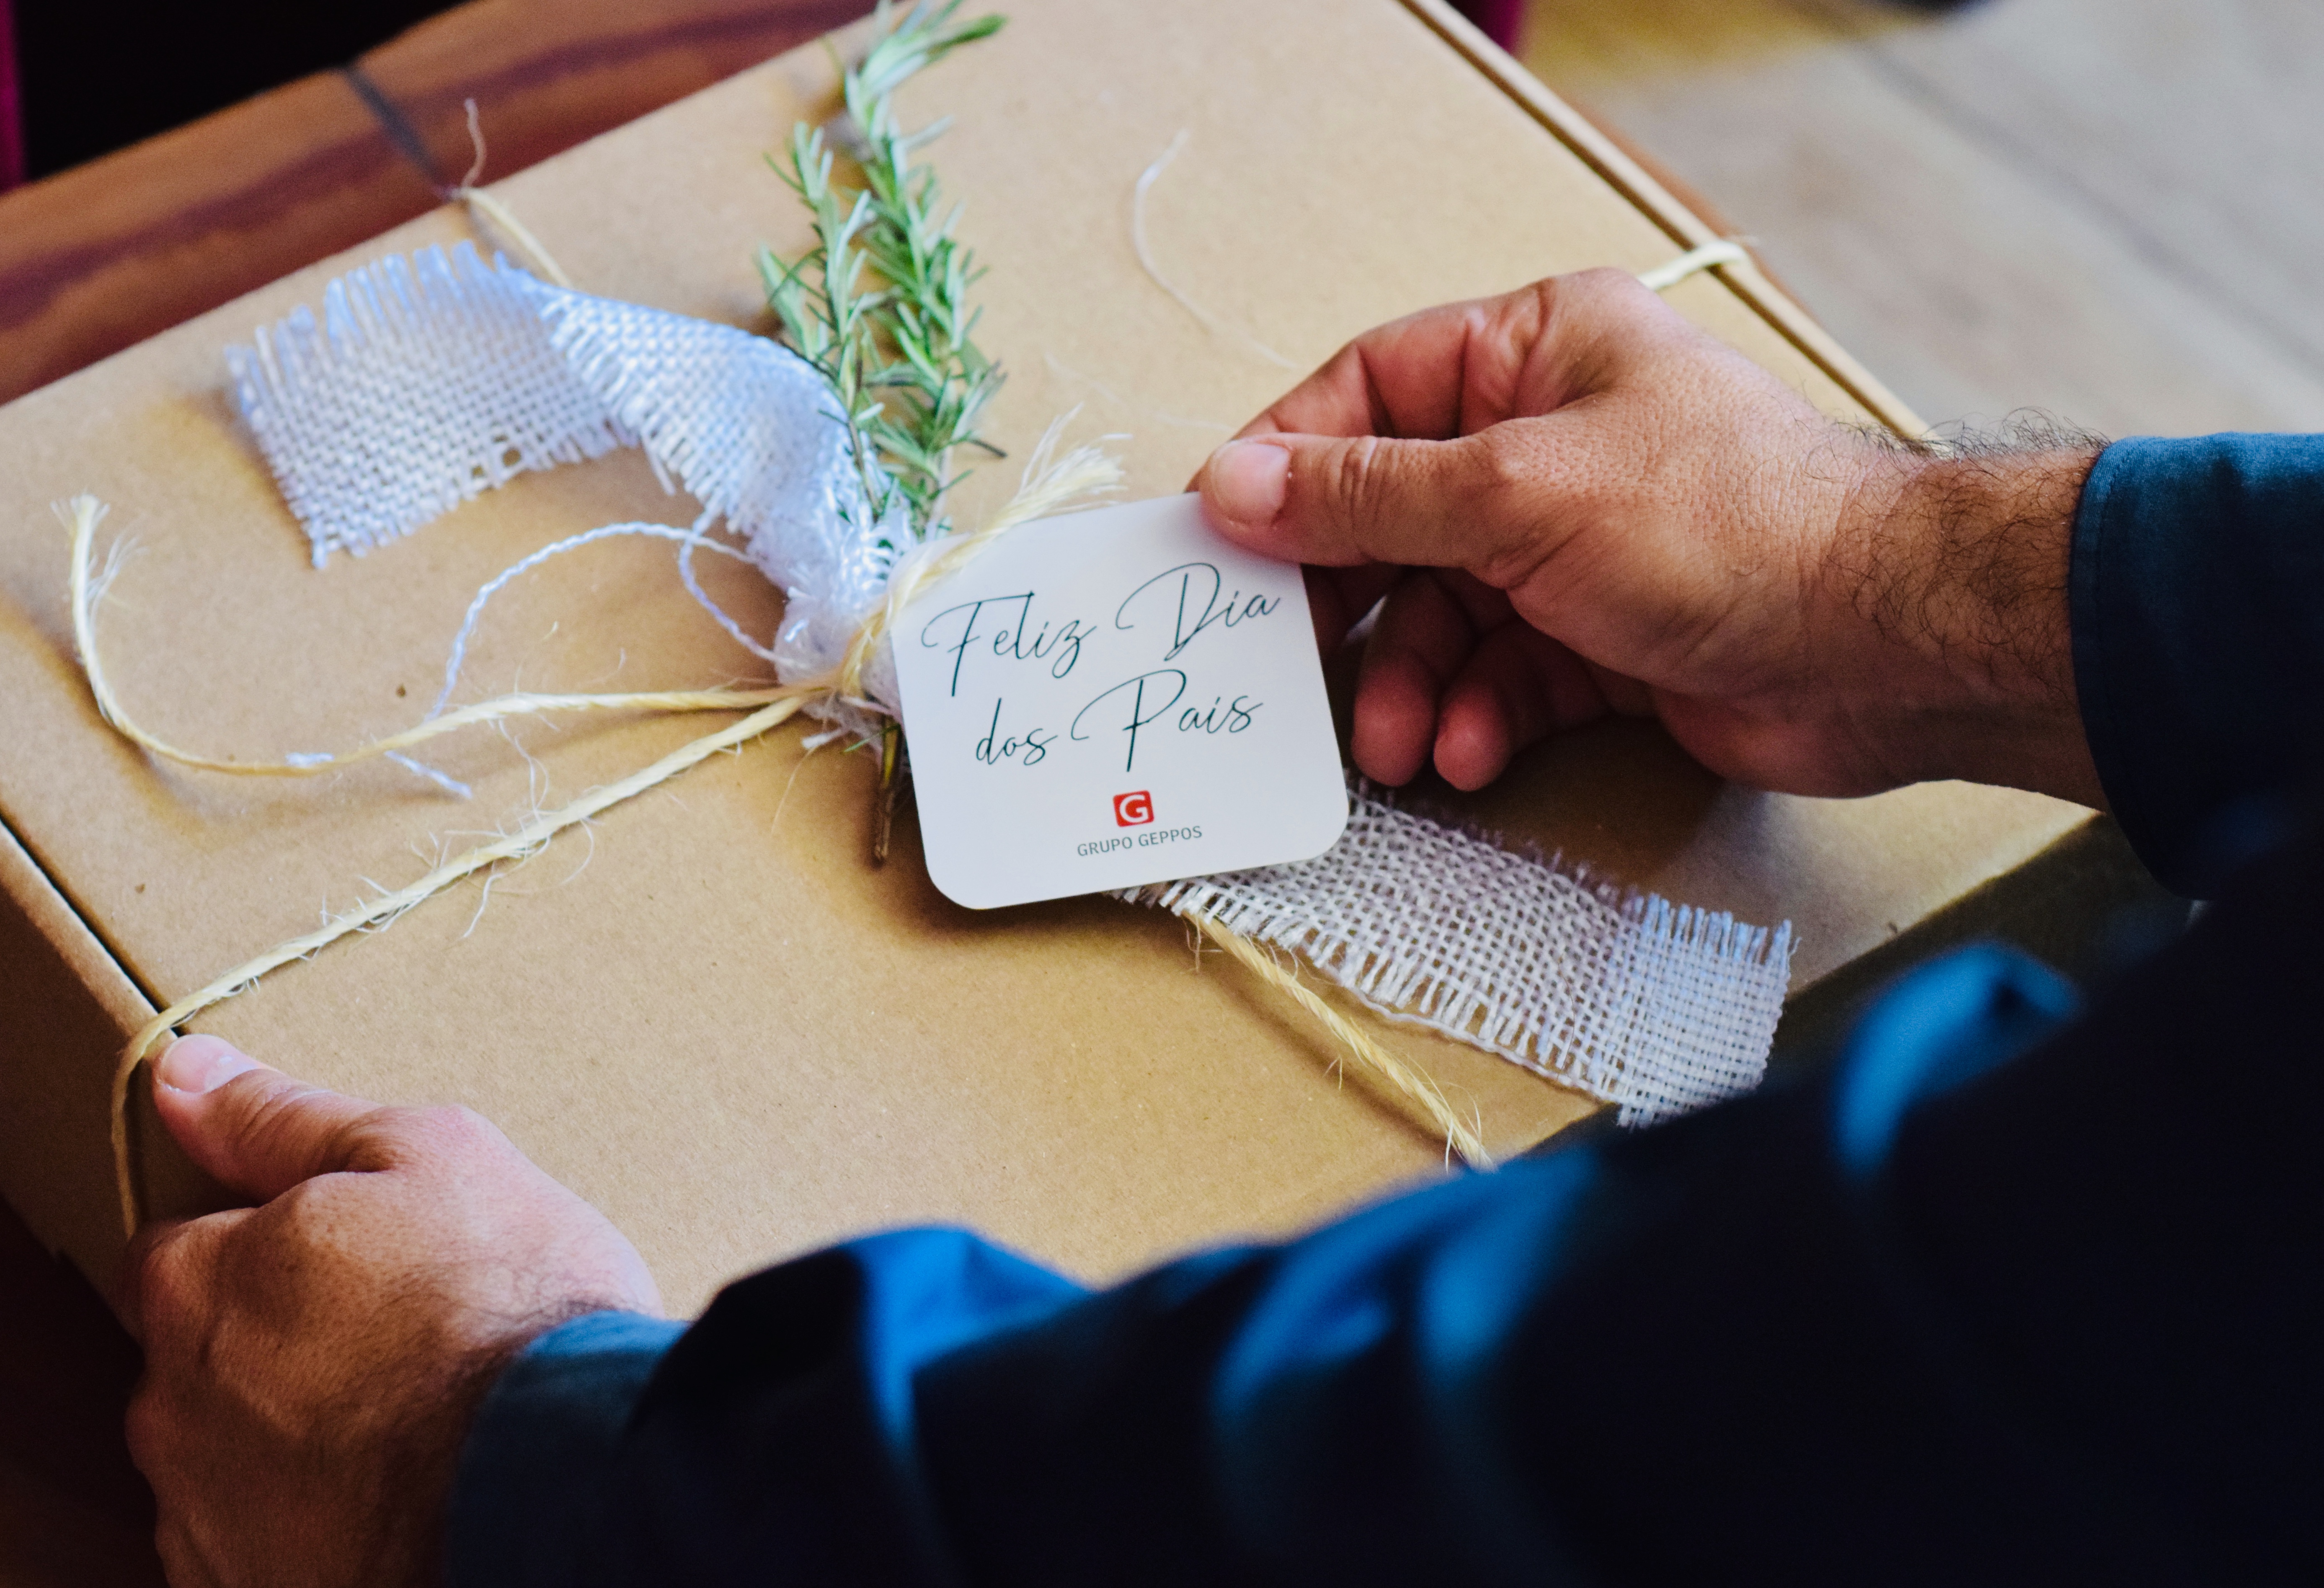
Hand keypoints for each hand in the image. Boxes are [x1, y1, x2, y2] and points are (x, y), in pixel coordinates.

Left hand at [122, 1036, 659, 1587]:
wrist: (558, 1483)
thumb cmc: (506, 1308)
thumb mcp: (427, 1156)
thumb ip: (289, 1121)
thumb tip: (186, 1074)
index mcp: (203, 1284)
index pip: (183, 1249)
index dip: (263, 1241)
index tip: (347, 1253)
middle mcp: (176, 1404)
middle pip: (201, 1358)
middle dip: (277, 1342)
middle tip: (399, 1334)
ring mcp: (210, 1512)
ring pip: (230, 1455)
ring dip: (296, 1434)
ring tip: (416, 1419)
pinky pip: (262, 1543)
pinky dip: (318, 1516)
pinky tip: (402, 1491)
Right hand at [1195, 268, 2103, 805]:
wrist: (1875, 647)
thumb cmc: (1723, 527)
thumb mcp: (1513, 495)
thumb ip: (1365, 496)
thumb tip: (1237, 483)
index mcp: (1536, 353)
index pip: (1369, 392)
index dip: (1288, 464)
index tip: (1220, 535)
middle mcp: (1550, 440)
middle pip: (1392, 517)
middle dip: (1346, 605)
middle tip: (1287, 667)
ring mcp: (1575, 543)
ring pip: (1440, 613)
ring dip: (1407, 684)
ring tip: (1394, 745)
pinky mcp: (1599, 637)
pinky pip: (1498, 675)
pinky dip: (1474, 715)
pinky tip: (1468, 750)